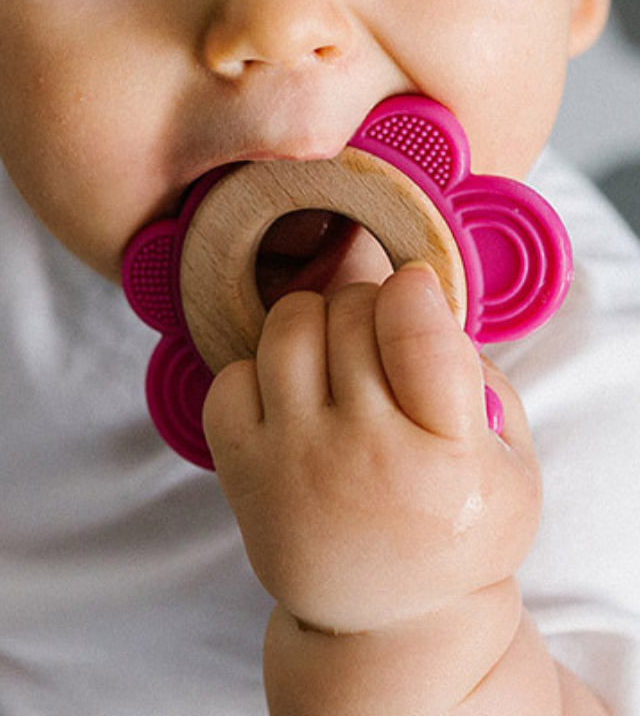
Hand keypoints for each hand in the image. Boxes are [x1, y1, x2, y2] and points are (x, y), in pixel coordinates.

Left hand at [203, 264, 541, 633]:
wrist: (387, 620)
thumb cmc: (455, 531)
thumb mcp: (513, 469)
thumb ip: (484, 381)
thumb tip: (423, 303)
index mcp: (448, 458)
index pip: (418, 335)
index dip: (415, 290)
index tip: (415, 288)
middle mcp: (363, 456)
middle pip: (352, 314)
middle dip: (372, 305)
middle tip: (381, 337)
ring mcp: (295, 463)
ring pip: (289, 328)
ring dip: (317, 320)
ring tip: (336, 355)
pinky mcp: (244, 474)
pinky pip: (232, 376)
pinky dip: (260, 370)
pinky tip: (292, 397)